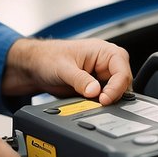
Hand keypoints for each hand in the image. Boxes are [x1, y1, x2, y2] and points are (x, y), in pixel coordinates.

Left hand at [1, 37, 132, 104]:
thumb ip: (80, 80)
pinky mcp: (96, 87)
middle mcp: (107, 63)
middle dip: (113, 95)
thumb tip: (95, 91)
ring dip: (108, 100)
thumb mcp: (63, 69)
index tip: (104, 99)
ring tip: (93, 104)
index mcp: (104, 51)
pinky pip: (105, 98)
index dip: (116, 88)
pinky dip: (101, 104)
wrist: (35, 66)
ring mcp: (102, 76)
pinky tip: (91, 105)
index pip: (122, 71)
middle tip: (100, 104)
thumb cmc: (48, 57)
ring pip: (116, 93)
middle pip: (123, 84)